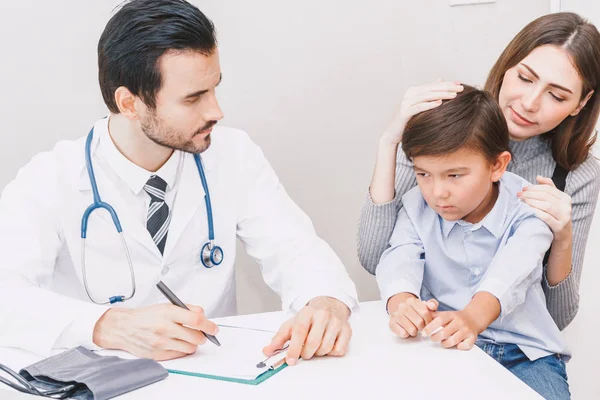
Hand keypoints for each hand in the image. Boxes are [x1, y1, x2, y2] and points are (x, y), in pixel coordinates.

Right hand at [93, 304, 218, 360]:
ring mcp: (161, 343)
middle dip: (203, 336)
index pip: (196, 319)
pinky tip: (176, 343)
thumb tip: (204, 315)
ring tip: (185, 337)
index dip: (209, 325)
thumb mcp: (167, 306)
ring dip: (192, 343)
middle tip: (201, 333)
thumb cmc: (146, 316)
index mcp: (168, 312)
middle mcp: (165, 328)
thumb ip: (187, 308)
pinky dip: (182, 349)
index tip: (214, 328)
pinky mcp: (158, 354)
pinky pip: (180, 354)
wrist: (124, 328)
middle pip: (196, 337)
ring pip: (190, 347)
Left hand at [263, 297, 350, 365]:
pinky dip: (331, 353)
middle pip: (314, 342)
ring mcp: (336, 322)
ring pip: (326, 348)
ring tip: (315, 346)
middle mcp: (323, 315)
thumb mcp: (292, 324)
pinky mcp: (347, 330)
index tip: (290, 360)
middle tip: (304, 353)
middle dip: (306, 353)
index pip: (300, 331)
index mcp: (307, 312)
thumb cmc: (309, 317)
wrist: (329, 305)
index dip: (294, 348)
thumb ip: (279, 338)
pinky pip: (338, 350)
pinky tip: (327, 344)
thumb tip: (267, 351)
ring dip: (318, 353)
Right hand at [381, 80, 463, 144]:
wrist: (395, 133)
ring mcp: (406, 103)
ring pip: (425, 96)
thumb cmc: (410, 120)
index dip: (446, 84)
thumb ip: (429, 93)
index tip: (460, 84)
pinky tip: (439, 104)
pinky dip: (429, 105)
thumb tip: (440, 79)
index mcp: (414, 91)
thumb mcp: (421, 105)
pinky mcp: (404, 112)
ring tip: (453, 96)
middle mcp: (409, 94)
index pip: (433, 85)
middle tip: (460, 88)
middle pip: (430, 88)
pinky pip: (418, 107)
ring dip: (441, 95)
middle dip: (446, 88)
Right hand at [387, 293, 438, 337]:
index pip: (424, 312)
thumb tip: (433, 306)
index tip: (427, 323)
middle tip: (420, 326)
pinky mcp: (391, 323)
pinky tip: (406, 330)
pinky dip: (407, 334)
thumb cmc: (414, 310)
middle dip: (422, 327)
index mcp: (412, 301)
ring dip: (415, 332)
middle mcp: (403, 306)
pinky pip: (403, 333)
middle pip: (419, 322)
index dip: (428, 320)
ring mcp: (396, 314)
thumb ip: (432, 304)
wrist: (399, 310)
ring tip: (413, 328)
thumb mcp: (424, 305)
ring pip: (411, 329)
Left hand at [422, 310, 477, 349]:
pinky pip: (465, 345)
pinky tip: (455, 344)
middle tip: (432, 338)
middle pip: (445, 332)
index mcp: (451, 315)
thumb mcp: (445, 313)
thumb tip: (421, 307)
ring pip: (453, 340)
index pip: (439, 320)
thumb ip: (432, 313)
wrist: (473, 318)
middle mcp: (459, 322)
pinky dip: (459, 347)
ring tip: (442, 342)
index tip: (424, 332)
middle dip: (435, 337)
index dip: (430, 327)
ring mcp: (467, 330)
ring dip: (445, 343)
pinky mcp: (473, 338)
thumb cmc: (455, 318)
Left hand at [518, 176, 572, 241]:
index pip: (548, 189)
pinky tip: (528, 210)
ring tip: (522, 201)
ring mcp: (564, 217)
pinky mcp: (559, 227)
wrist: (563, 235)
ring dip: (532, 202)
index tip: (523, 188)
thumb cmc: (556, 216)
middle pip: (546, 196)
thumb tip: (538, 177)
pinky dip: (537, 212)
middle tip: (519, 194)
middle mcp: (566, 206)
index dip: (534, 187)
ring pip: (547, 206)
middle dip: (531, 194)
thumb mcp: (555, 201)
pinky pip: (547, 217)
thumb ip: (549, 188)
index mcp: (565, 198)